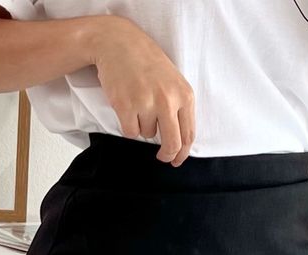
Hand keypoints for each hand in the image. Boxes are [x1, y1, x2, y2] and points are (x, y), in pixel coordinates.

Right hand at [89, 16, 194, 165]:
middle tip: (162, 157)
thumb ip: (179, 107)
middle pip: (172, 143)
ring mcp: (147, 103)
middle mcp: (168, 99)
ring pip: (148, 135)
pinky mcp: (126, 107)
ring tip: (138, 102)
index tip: (177, 160)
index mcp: (184, 93)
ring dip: (142, 125)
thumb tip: (180, 142)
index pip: (189, 134)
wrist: (118, 42)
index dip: (183, 153)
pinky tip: (127, 105)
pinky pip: (131, 132)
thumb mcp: (172, 81)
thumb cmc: (146, 62)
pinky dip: (128, 124)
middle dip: (167, 155)